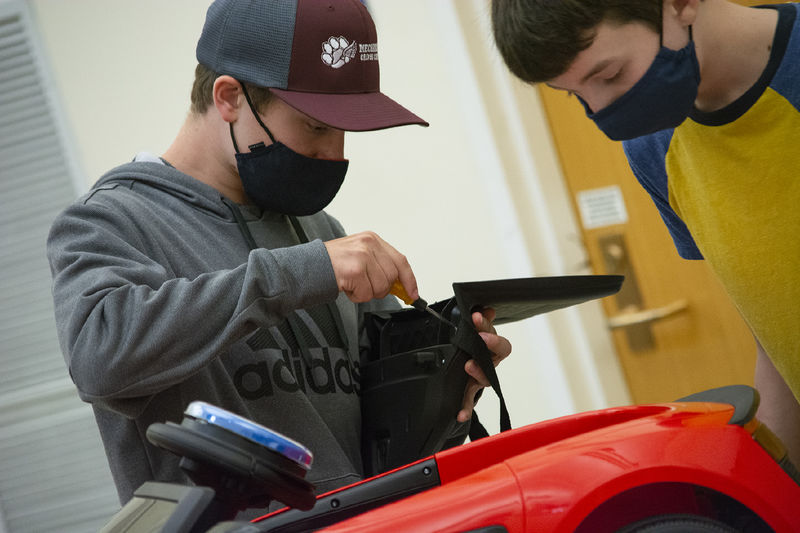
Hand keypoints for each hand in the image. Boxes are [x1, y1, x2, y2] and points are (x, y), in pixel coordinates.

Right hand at [324, 231, 417, 302]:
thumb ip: (381, 265)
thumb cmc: (333, 262)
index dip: (409, 280)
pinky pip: (366, 293)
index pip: (400, 260)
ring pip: (381, 287)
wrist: (309, 266)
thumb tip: (401, 284)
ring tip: (353, 284)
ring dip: (367, 292)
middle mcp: (369, 244)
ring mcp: (362, 256)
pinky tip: (347, 287)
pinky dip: (356, 296)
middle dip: (380, 288)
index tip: (413, 294)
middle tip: (364, 285)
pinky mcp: (354, 270)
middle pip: (392, 277)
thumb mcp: (360, 255)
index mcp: (372, 239)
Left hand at [457, 308, 511, 422]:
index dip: (489, 328)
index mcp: (492, 348)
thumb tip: (487, 309)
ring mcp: (481, 378)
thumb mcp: (475, 331)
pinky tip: (460, 415)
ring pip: (485, 379)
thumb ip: (480, 321)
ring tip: (468, 366)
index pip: (498, 339)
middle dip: (491, 345)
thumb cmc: (473, 347)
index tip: (478, 317)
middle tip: (480, 337)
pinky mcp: (469, 390)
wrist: (465, 366)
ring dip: (478, 372)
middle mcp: (490, 364)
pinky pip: (469, 401)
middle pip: (497, 356)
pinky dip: (465, 409)